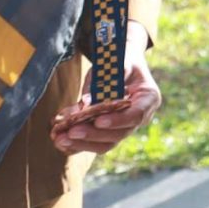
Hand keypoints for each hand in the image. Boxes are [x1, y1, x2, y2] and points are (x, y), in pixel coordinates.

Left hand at [52, 28, 161, 154]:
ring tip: (60, 139)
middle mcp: (138, 118)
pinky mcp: (108, 133)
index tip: (98, 121)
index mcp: (148, 98)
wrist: (122, 67)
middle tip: (71, 132)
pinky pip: (93, 144)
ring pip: (106, 144)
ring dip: (82, 144)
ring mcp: (123, 128)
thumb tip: (86, 102)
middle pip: (119, 134)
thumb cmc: (120, 62)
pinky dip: (77, 146)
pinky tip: (60, 142)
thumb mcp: (117, 62)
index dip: (118, 121)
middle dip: (93, 135)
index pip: (136, 115)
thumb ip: (106, 79)